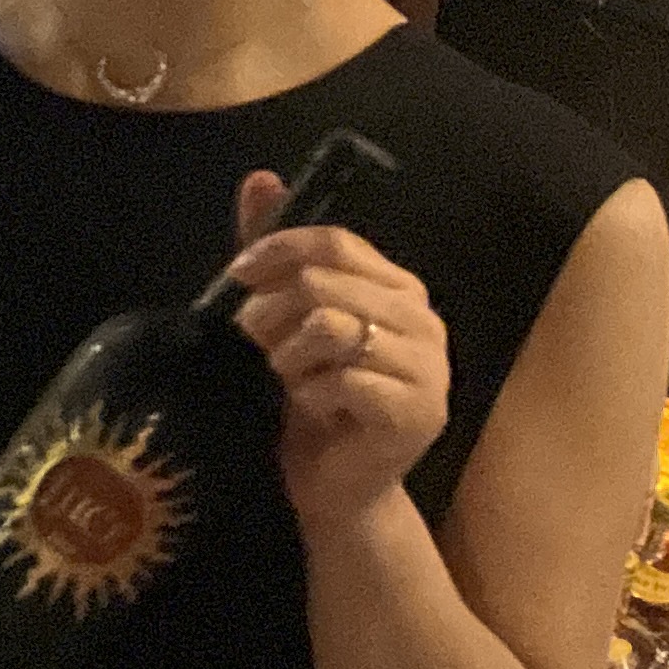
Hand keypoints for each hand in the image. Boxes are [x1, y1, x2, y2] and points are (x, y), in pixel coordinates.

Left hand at [225, 169, 451, 536]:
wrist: (328, 489)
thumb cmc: (305, 403)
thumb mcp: (283, 322)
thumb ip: (277, 256)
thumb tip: (260, 178)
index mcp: (396, 289)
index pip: (336, 243)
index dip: (279, 250)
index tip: (238, 275)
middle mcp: (423, 321)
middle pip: (325, 283)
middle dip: (271, 315)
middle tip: (256, 349)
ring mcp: (430, 368)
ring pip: (330, 328)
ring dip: (288, 358)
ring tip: (286, 382)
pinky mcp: (420, 413)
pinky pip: (342, 380)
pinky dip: (308, 396)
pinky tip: (310, 412)